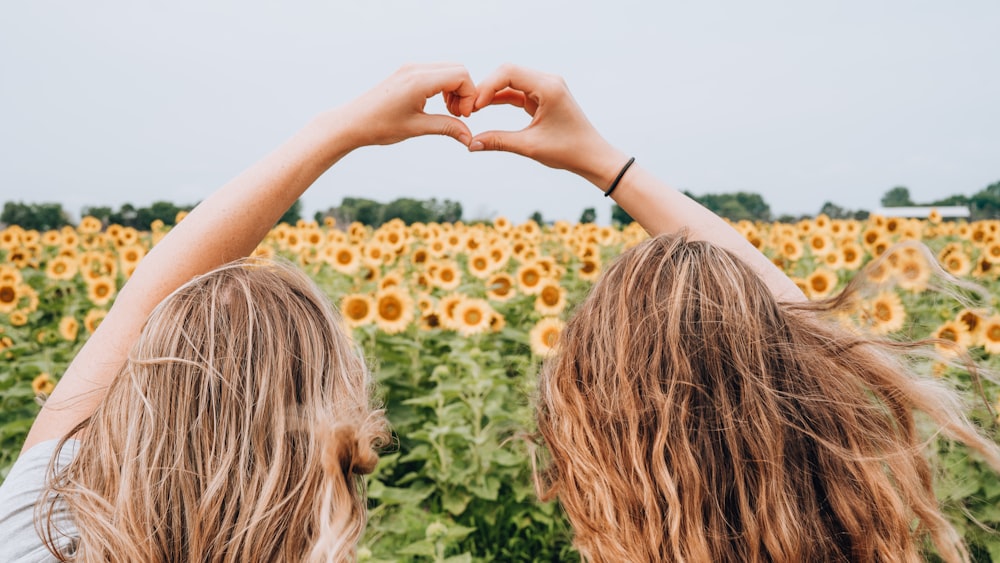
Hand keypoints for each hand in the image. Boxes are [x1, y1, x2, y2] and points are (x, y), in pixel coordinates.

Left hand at [335, 63, 476, 148]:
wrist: (352, 122)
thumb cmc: (379, 126)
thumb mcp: (417, 128)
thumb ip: (447, 127)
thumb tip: (469, 137)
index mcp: (419, 80)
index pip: (461, 76)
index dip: (469, 96)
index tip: (462, 117)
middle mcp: (416, 69)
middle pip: (458, 70)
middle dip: (464, 92)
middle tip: (457, 115)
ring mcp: (411, 68)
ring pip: (448, 70)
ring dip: (455, 90)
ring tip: (448, 112)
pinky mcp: (407, 72)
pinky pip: (436, 73)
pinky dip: (444, 87)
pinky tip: (438, 105)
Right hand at [468, 64, 628, 189]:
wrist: (592, 156)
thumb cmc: (568, 151)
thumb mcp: (530, 147)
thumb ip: (499, 141)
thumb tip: (471, 144)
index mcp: (548, 87)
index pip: (509, 72)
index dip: (486, 86)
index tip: (473, 106)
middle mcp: (548, 81)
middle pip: (508, 72)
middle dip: (486, 88)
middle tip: (468, 108)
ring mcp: (546, 87)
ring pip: (511, 81)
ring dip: (492, 93)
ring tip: (472, 109)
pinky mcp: (544, 96)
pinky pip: (517, 92)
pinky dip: (501, 98)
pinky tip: (484, 108)